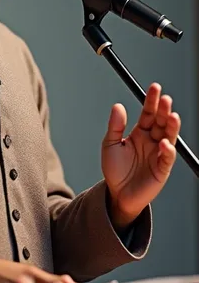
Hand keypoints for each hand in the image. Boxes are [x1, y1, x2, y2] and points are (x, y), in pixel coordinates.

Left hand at [102, 83, 180, 228]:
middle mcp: (151, 141)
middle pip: (160, 122)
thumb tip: (118, 106)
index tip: (154, 88)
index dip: (152, 101)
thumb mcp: (110, 144)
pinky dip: (167, 150)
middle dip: (164, 110)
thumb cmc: (115, 170)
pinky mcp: (162, 169)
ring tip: (172, 116)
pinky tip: (164, 143)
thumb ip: (115, 126)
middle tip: (165, 99)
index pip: (148, 113)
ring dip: (171, 127)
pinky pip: (167, 158)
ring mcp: (158, 154)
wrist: (117, 194)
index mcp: (139, 133)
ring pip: (169, 137)